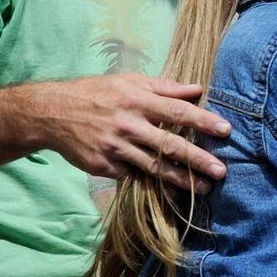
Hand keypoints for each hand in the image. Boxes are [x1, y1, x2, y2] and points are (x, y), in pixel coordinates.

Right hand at [39, 74, 229, 191]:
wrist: (50, 114)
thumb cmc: (97, 93)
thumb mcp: (129, 82)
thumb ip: (165, 87)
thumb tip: (197, 90)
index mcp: (136, 101)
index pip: (177, 112)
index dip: (202, 121)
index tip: (226, 130)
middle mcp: (128, 125)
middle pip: (169, 145)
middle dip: (198, 159)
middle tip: (221, 171)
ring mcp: (115, 149)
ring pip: (154, 167)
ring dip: (181, 180)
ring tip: (205, 189)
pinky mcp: (104, 167)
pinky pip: (135, 177)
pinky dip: (155, 187)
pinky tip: (174, 194)